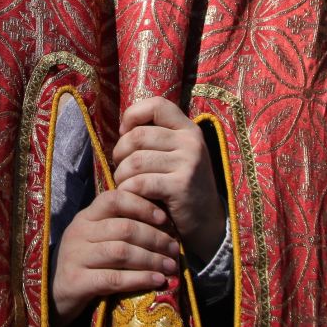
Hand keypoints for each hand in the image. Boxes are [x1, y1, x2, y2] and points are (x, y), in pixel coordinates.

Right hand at [52, 188, 180, 321]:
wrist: (53, 295)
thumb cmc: (84, 264)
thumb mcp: (96, 239)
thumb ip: (119, 228)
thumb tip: (163, 224)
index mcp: (85, 217)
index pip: (115, 199)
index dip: (142, 206)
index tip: (165, 220)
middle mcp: (78, 232)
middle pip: (124, 228)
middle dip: (155, 238)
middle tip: (174, 250)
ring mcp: (75, 256)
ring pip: (121, 252)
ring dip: (151, 260)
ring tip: (170, 267)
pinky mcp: (76, 282)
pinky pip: (113, 278)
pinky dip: (139, 279)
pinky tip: (156, 281)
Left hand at [113, 98, 225, 261]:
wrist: (207, 222)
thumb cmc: (180, 186)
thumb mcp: (175, 156)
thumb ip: (156, 139)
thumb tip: (123, 129)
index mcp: (188, 129)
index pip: (156, 104)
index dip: (133, 115)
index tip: (125, 134)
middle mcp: (191, 142)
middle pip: (137, 136)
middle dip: (120, 153)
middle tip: (121, 168)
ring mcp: (188, 163)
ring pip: (135, 161)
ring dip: (122, 176)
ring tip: (126, 184)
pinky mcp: (181, 186)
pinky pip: (140, 183)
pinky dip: (128, 190)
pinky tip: (132, 197)